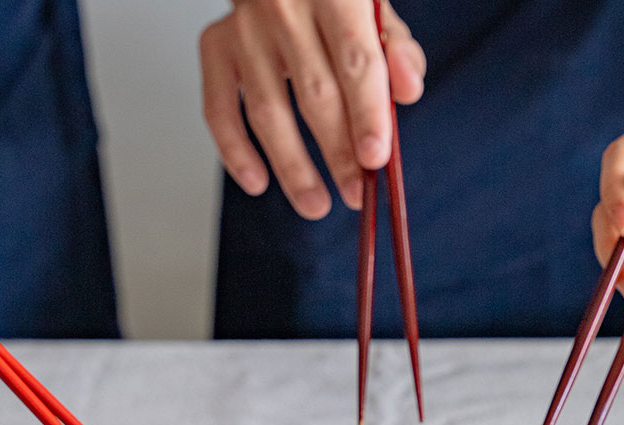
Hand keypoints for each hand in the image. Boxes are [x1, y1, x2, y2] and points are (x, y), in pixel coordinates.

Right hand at [200, 0, 425, 218]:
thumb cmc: (334, 0)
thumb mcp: (375, 11)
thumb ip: (397, 51)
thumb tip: (408, 92)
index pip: (355, 61)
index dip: (367, 115)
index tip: (375, 161)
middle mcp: (282, 4)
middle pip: (314, 94)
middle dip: (338, 152)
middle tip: (355, 194)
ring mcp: (244, 27)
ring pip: (267, 111)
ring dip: (292, 167)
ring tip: (315, 205)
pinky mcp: (215, 45)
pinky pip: (218, 108)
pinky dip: (235, 151)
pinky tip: (257, 183)